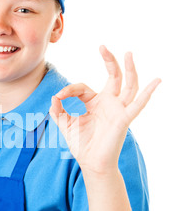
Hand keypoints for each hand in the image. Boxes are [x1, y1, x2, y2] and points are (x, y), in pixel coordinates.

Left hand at [49, 45, 160, 175]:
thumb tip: (54, 97)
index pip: (82, 87)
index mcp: (94, 102)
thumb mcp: (65, 125)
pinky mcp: (124, 119)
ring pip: (128, 85)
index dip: (69, 90)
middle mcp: (108, 103)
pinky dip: (148, 93)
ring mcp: (118, 109)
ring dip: (129, 69)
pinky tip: (157, 81)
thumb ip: (58, 111)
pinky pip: (138, 104)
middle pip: (113, 76)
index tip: (58, 98)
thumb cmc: (81, 144)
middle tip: (102, 47)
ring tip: (128, 53)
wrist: (91, 163)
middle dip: (109, 61)